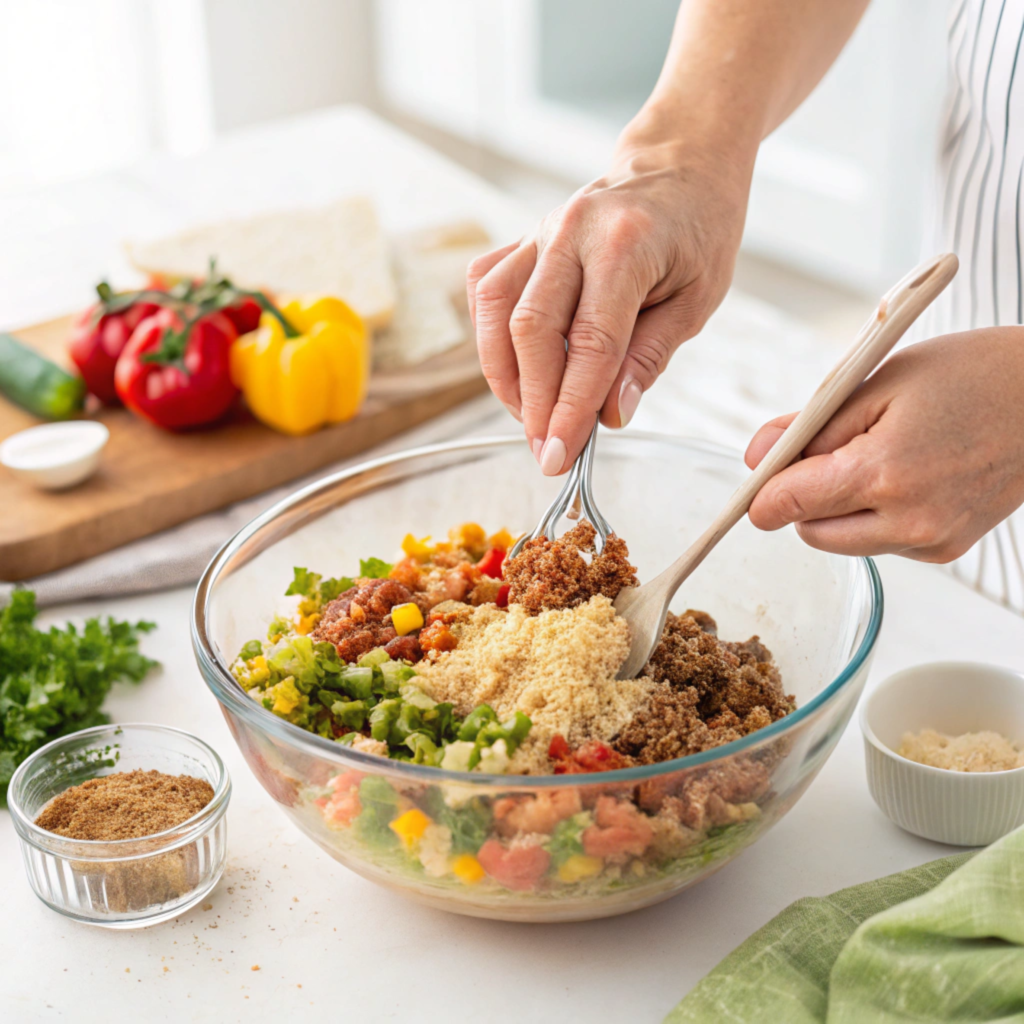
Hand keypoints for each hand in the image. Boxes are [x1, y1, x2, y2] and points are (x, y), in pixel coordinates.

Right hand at [467, 114, 753, 474]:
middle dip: (533, 402)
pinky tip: (515, 370)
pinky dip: (490, 337)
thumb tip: (610, 415)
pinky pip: (487, 291)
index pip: (589, 343)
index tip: (560, 455)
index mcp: (625, 244)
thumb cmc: (697, 231)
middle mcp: (571, 230)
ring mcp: (539, 231)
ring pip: (495, 310)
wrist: (679, 165)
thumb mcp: (697, 300)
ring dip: (504, 376)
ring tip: (531, 417)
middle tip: (545, 451)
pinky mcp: (522, 239)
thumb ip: (648, 357)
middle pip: (530, 330)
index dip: (571, 407)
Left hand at [744, 329, 1023, 561]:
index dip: (762, 490)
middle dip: (803, 497)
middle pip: (809, 532)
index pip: (788, 505)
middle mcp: (908, 521)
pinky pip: (881, 543)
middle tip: (830, 448)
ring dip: (838, 509)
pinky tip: (908, 476)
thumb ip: (810, 426)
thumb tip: (755, 456)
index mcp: (883, 473)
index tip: (760, 473)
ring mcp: (930, 540)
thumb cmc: (973, 376)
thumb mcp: (876, 381)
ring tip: (878, 455)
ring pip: (842, 542)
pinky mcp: (946, 549)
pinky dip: (875, 517)